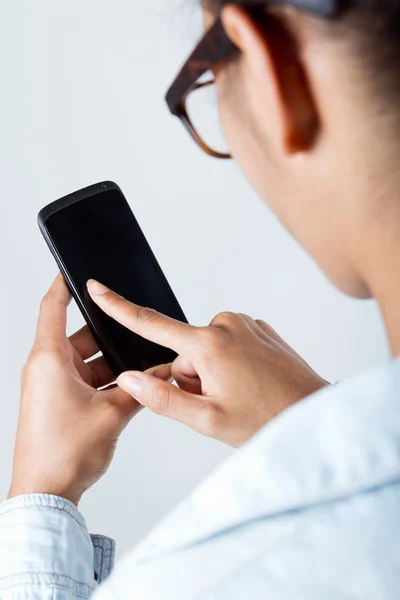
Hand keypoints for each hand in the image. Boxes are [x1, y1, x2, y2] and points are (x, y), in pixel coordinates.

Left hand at [8, 275, 169, 504]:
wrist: (46, 493)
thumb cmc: (63, 453)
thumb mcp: (112, 415)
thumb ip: (141, 390)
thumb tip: (161, 373)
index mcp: (50, 360)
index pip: (52, 308)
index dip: (64, 285)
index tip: (76, 271)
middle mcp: (47, 369)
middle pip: (81, 336)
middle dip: (111, 337)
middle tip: (137, 333)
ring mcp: (52, 386)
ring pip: (86, 360)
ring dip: (112, 364)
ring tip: (140, 367)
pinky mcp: (59, 402)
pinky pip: (85, 379)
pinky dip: (105, 380)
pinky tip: (130, 387)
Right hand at [88, 280, 327, 447]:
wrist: (313, 412)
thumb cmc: (265, 420)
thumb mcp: (208, 420)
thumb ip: (163, 398)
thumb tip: (130, 378)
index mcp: (208, 344)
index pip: (152, 324)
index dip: (119, 307)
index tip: (97, 289)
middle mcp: (226, 324)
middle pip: (183, 351)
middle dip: (192, 376)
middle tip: (220, 400)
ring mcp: (245, 323)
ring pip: (206, 349)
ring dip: (212, 371)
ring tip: (239, 393)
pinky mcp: (259, 327)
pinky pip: (228, 343)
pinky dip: (230, 363)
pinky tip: (250, 382)